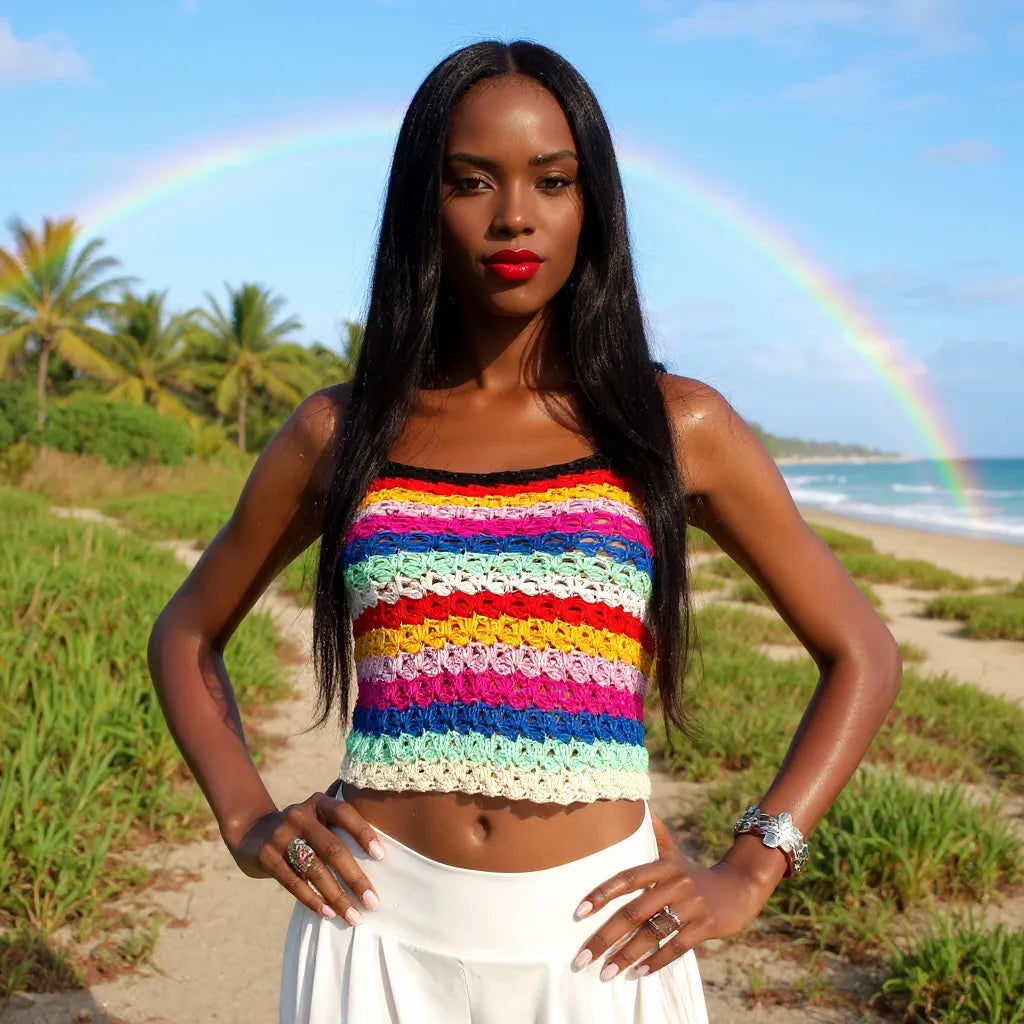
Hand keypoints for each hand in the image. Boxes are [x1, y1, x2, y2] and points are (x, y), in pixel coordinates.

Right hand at [227, 791, 385, 925]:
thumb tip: (383, 843)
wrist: (251, 832)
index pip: (344, 813)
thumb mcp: (317, 814)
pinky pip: (293, 882)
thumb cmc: (301, 828)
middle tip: (373, 902)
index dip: (363, 833)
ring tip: (354, 916)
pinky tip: (329, 913)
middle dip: (355, 877)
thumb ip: (343, 820)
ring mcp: (280, 835)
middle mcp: (299, 815)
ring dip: (337, 896)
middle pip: (332, 848)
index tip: (381, 857)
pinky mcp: (266, 857)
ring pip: (314, 870)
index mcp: (318, 802)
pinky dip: (313, 899)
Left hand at [571, 810, 768, 980]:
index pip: (626, 878)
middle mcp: (675, 883)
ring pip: (652, 933)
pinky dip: (656, 962)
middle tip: (582, 958)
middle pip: (634, 912)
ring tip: (605, 973)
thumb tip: (636, 804)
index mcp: (662, 865)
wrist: (738, 887)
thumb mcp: (673, 852)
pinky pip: (676, 947)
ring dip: (626, 955)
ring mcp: (691, 905)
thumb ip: (653, 833)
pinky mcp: (705, 926)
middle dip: (606, 937)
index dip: (602, 893)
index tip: (578, 913)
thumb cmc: (694, 873)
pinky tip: (638, 974)